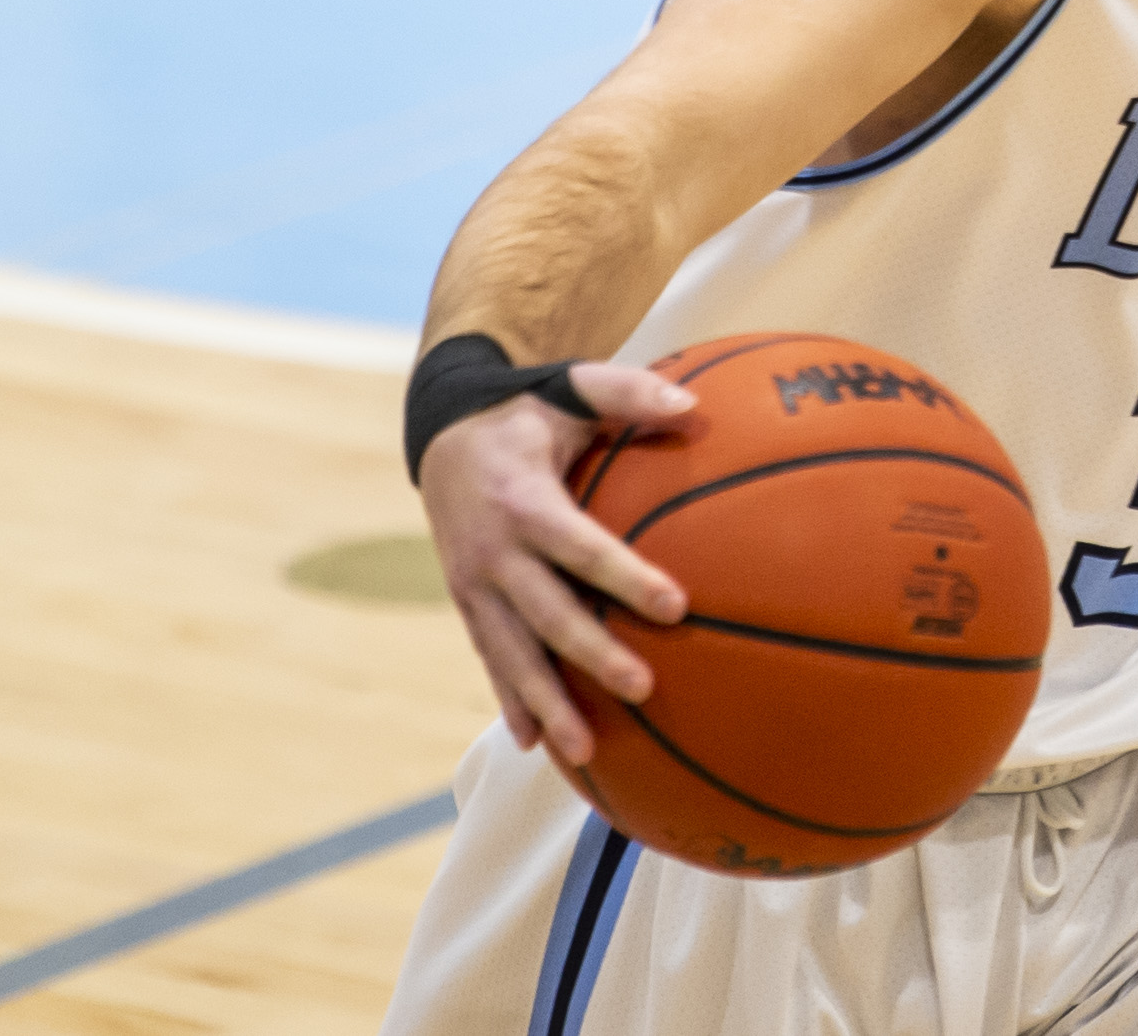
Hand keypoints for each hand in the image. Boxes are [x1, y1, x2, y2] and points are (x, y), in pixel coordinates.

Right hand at [416, 361, 697, 766]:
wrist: (442, 434)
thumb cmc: (527, 412)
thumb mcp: (571, 388)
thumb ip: (630, 393)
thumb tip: (695, 404)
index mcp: (524, 501)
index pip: (580, 547)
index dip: (624, 576)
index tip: (675, 605)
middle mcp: (493, 552)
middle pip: (546, 614)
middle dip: (592, 655)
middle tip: (643, 687)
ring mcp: (474, 585)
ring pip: (511, 654)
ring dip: (548, 703)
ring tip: (588, 749)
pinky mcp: (467, 605)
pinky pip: (490, 659)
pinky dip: (511, 702)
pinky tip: (536, 746)